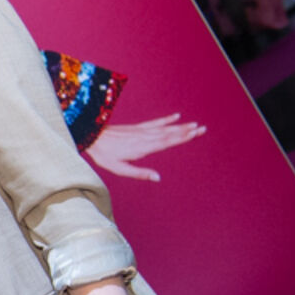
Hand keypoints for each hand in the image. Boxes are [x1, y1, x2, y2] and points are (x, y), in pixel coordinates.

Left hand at [85, 113, 206, 181]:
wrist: (92, 137)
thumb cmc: (104, 155)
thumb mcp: (119, 169)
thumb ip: (139, 173)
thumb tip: (158, 178)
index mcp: (143, 148)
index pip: (167, 142)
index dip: (182, 137)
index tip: (195, 133)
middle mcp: (145, 137)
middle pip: (170, 134)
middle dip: (187, 132)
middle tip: (203, 128)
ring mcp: (142, 131)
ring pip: (165, 128)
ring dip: (181, 126)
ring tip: (195, 124)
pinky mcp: (137, 128)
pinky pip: (154, 122)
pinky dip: (166, 119)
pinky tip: (176, 116)